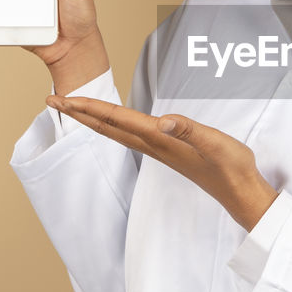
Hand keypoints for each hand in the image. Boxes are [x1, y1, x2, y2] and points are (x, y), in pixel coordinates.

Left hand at [46, 96, 278, 231]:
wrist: (240, 193)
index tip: (64, 98)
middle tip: (51, 101)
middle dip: (79, 113)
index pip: (118, 119)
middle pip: (107, 127)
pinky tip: (112, 125)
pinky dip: (112, 127)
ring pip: (115, 133)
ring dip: (92, 120)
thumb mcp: (216, 143)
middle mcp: (154, 146)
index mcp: (161, 140)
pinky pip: (129, 137)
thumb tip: (164, 121)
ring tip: (73, 110)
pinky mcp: (167, 153)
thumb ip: (190, 130)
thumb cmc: (231, 168)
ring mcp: (159, 151)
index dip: (90, 107)